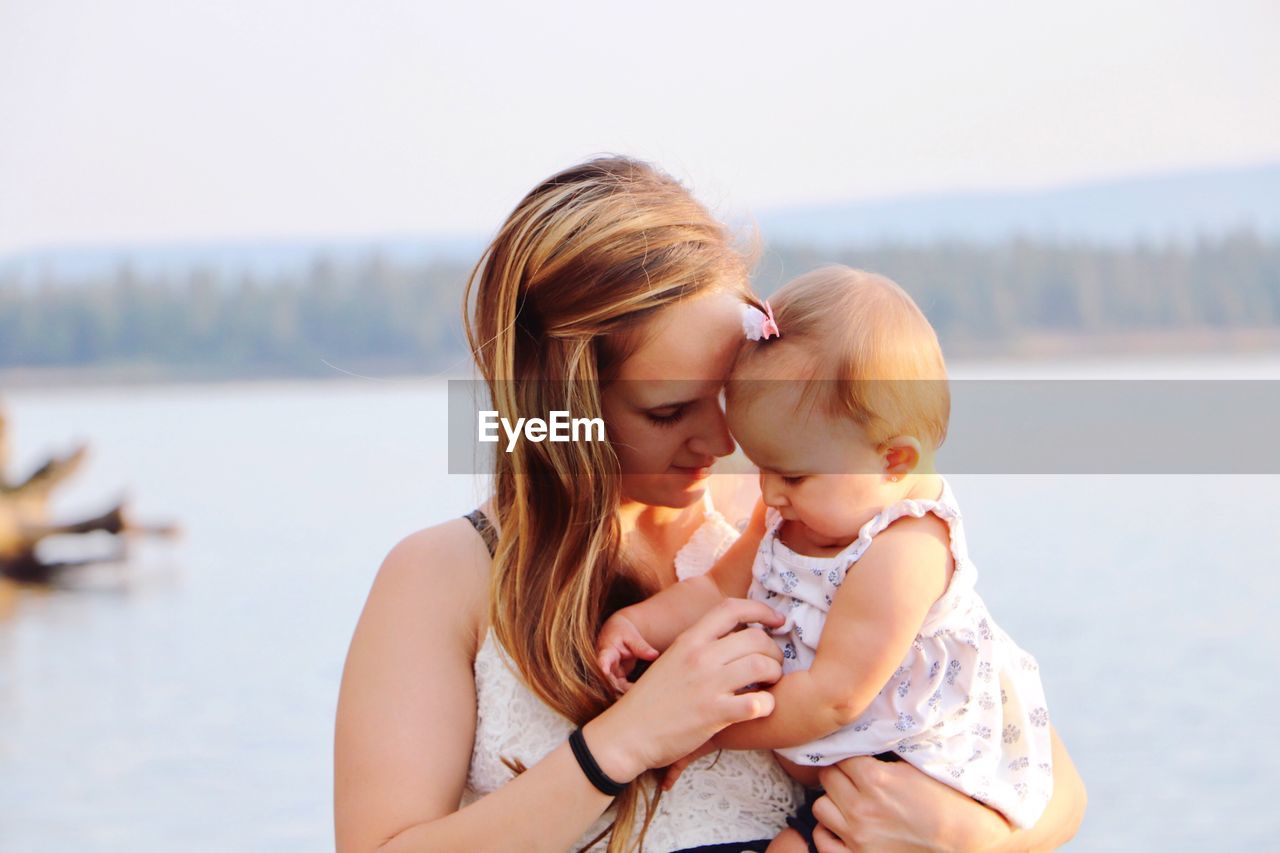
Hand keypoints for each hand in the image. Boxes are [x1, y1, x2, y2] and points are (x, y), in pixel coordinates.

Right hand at [582, 598, 784, 783]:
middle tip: (774, 664)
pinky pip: (757, 703)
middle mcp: (699, 657)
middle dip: (774, 651)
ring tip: (770, 684)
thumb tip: (731, 640)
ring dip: (774, 674)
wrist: (627, 734)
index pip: (731, 609)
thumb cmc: (651, 700)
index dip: (761, 610)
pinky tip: (761, 708)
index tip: (777, 621)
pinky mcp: (714, 714)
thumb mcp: (671, 660)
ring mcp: (707, 685)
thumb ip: (698, 647)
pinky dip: (767, 705)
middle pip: (755, 638)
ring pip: (762, 665)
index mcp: (689, 640)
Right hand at [596, 612, 659, 693]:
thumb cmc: (622, 632)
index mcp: (607, 651)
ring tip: (643, 696)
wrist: (615, 633)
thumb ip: (641, 646)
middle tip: (638, 693)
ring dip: (626, 694)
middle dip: (621, 689)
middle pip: (609, 680)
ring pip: (615, 689)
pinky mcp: (616, 679)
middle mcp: (605, 665)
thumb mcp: (632, 636)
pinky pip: (621, 689)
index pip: (604, 658)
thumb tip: (655, 655)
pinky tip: (643, 695)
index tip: (605, 670)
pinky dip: (631, 693)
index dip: (604, 665)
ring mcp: (609, 674)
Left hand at [811, 756, 1011, 851]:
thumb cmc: (949, 803)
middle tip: (854, 777)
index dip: (848, 754)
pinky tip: (844, 826)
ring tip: (849, 801)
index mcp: (876, 779)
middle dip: (839, 774)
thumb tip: (863, 738)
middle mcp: (861, 808)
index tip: (855, 756)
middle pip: (826, 778)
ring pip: (820, 807)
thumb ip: (884, 755)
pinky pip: (823, 842)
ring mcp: (857, 837)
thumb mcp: (916, 767)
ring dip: (832, 802)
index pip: (839, 754)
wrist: (969, 844)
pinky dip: (829, 832)